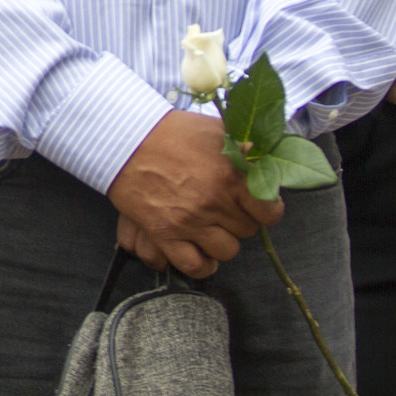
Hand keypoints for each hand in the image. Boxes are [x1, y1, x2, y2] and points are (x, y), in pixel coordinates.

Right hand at [106, 110, 283, 278]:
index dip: (265, 209)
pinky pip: (194, 265)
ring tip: (212, 226)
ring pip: (226, 251)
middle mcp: (214, 202)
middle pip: (247, 230)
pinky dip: (201, 264)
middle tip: (225, 207)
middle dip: (239, 219)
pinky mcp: (164, 234)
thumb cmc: (172, 131)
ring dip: (222, 240)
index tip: (256, 204)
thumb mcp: (216, 129)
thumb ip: (246, 148)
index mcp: (231, 175)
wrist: (126, 139)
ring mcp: (189, 221)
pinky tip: (201, 252)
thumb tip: (268, 159)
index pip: (269, 212)